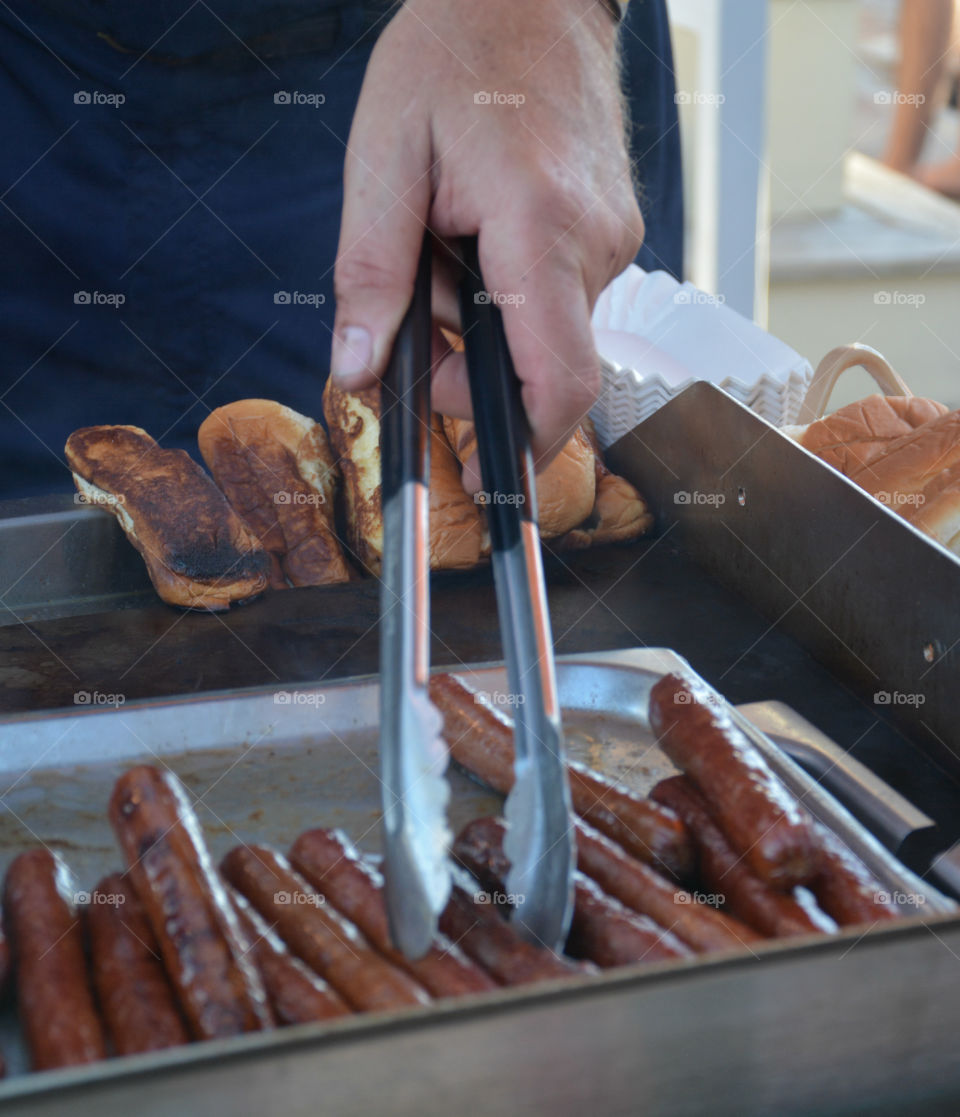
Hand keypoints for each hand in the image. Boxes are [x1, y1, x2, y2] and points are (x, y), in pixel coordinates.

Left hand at [330, 0, 642, 486]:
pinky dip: (511, 291)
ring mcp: (615, 239)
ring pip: (547, 332)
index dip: (526, 444)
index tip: (490, 475)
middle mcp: (596, 244)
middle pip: (540, 365)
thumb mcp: (384, 156)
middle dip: (471, 362)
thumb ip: (370, 273)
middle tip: (420, 294)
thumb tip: (355, 368)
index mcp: (540, 228)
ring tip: (449, 238)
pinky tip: (483, 230)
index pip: (558, 379)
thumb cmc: (453, 52)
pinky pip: (561, 297)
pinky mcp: (614, 232)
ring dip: (486, 319)